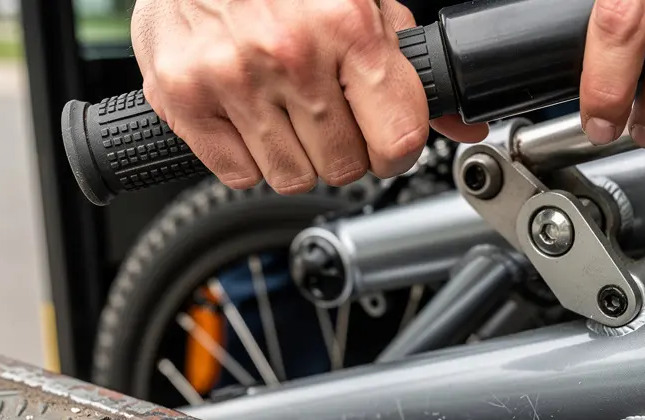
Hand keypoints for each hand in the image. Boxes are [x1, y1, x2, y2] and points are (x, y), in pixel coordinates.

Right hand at [131, 0, 485, 193]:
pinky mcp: (183, 98)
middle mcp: (289, 52)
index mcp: (346, 24)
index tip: (385, 141)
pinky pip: (238, 175)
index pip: (397, 140)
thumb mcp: (362, 4)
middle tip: (326, 114)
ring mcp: (231, 76)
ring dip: (296, 156)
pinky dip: (247, 157)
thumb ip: (409, 68)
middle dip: (343, 149)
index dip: (396, 150)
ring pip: (293, 178)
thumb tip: (460, 125)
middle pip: (344, 167)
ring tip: (284, 110)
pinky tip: (248, 116)